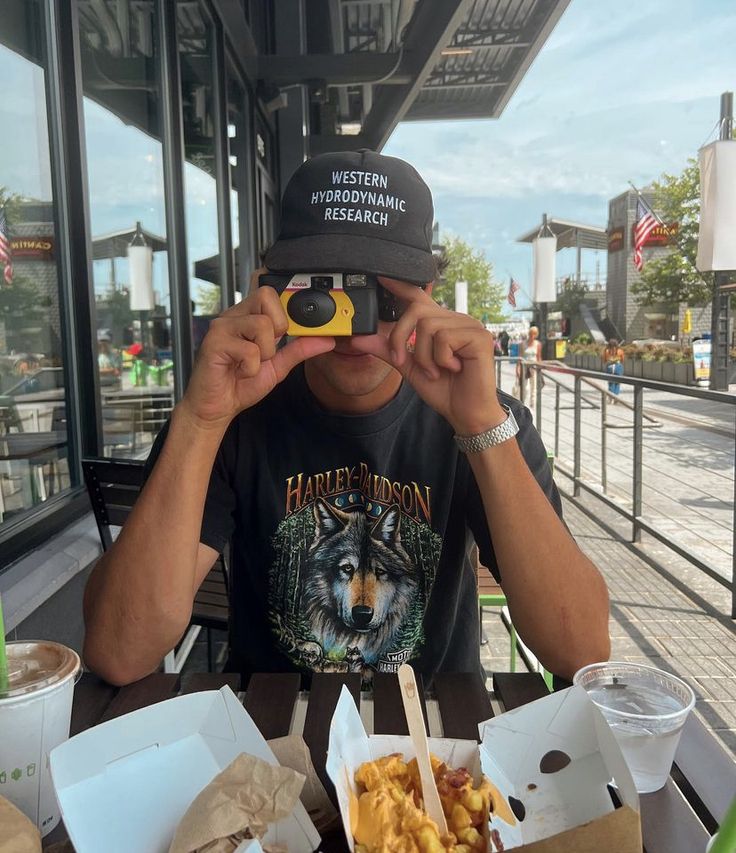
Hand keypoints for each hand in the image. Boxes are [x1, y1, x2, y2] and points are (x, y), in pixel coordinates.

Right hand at [181, 274, 334, 429]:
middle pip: (266, 296)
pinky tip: (239, 372)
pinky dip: (251, 367)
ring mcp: (221, 328)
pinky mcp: (213, 343)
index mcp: (247, 317)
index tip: (287, 333)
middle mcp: (233, 316)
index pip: (270, 293)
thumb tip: (327, 340)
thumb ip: (299, 350)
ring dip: (264, 352)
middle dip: (277, 327)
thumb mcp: (278, 366)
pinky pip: (249, 349)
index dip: (285, 309)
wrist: (216, 408)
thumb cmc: (240, 384)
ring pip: (261, 324)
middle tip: (265, 350)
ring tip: (250, 364)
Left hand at [349, 277, 505, 434]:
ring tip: (437, 371)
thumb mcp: (409, 367)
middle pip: (416, 311)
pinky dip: (441, 359)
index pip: (419, 298)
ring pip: (429, 327)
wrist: (465, 413)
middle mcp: (456, 320)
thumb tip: (358, 339)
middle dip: (402, 338)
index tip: (382, 277)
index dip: (401, 286)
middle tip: (406, 361)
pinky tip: (453, 369)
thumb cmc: (443, 390)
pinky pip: (444, 338)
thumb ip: (387, 350)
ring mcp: (470, 326)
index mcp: (440, 324)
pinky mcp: (479, 336)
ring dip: (425, 356)